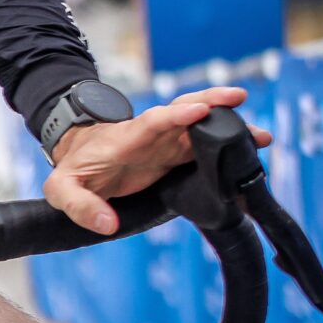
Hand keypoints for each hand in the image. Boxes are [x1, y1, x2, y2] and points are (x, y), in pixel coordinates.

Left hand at [46, 85, 272, 235]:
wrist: (80, 159)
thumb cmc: (74, 170)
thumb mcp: (62, 188)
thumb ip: (79, 204)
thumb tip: (106, 224)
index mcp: (126, 139)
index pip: (152, 121)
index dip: (175, 116)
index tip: (199, 110)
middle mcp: (151, 135)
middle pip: (182, 112)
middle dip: (209, 102)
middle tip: (238, 98)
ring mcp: (166, 143)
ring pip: (200, 128)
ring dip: (228, 126)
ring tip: (261, 135)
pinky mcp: (176, 154)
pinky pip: (205, 147)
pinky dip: (228, 147)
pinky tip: (252, 149)